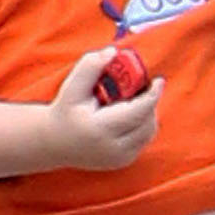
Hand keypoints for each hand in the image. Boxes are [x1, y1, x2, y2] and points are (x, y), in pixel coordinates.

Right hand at [44, 44, 161, 170]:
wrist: (55, 142)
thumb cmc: (65, 111)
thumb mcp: (72, 86)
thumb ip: (91, 66)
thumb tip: (114, 52)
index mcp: (100, 129)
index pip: (138, 112)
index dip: (152, 95)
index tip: (159, 80)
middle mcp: (113, 148)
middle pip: (148, 122)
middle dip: (149, 102)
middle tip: (142, 86)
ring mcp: (120, 158)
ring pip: (149, 132)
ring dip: (148, 113)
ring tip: (133, 99)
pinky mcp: (124, 161)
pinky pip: (144, 139)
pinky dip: (143, 124)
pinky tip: (130, 113)